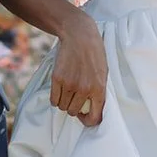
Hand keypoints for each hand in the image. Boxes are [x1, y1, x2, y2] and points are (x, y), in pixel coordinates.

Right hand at [53, 12, 107, 126]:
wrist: (80, 35)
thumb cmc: (95, 53)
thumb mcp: (103, 73)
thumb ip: (99, 91)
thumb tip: (93, 109)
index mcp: (98, 89)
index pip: (94, 118)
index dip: (88, 120)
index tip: (84, 115)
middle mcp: (84, 89)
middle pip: (73, 112)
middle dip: (73, 108)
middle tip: (74, 99)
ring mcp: (69, 84)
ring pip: (62, 107)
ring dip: (64, 102)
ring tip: (68, 92)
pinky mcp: (57, 79)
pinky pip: (53, 100)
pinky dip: (55, 98)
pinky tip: (60, 91)